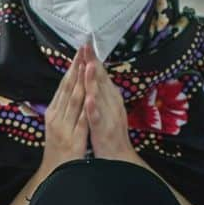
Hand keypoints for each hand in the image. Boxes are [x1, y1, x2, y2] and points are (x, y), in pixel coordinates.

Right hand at [40, 49, 87, 167]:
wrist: (56, 174)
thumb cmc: (59, 150)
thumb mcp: (59, 126)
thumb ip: (63, 109)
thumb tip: (68, 92)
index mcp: (54, 113)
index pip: (64, 86)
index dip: (72, 68)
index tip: (80, 51)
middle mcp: (56, 117)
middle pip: (67, 89)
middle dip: (76, 68)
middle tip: (83, 49)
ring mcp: (63, 128)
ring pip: (73, 101)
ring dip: (79, 82)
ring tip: (85, 64)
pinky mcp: (73, 139)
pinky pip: (80, 121)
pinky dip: (85, 108)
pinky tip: (89, 97)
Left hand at [83, 45, 139, 162]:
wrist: (117, 159)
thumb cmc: (109, 135)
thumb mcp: (106, 110)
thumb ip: (103, 95)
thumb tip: (98, 78)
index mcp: (110, 99)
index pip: (101, 76)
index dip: (93, 60)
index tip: (86, 45)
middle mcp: (111, 104)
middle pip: (101, 80)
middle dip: (93, 63)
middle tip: (87, 46)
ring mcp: (108, 116)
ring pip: (100, 96)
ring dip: (94, 81)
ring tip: (88, 65)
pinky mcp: (103, 130)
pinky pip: (97, 117)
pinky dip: (94, 107)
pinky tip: (89, 98)